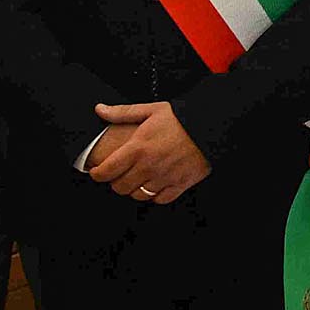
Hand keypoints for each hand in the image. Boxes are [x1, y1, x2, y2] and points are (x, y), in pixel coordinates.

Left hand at [86, 101, 212, 204]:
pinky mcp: (180, 184)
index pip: (106, 171)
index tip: (97, 171)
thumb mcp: (151, 110)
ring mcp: (164, 177)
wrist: (211, 126)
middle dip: (115, 182)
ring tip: (137, 179)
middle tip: (119, 174)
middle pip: (120, 187)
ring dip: (134, 189)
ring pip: (138, 195)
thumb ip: (123, 112)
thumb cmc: (181, 118)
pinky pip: (159, 199)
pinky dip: (154, 195)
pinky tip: (155, 185)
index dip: (97, 174)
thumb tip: (100, 110)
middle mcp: (149, 166)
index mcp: (137, 148)